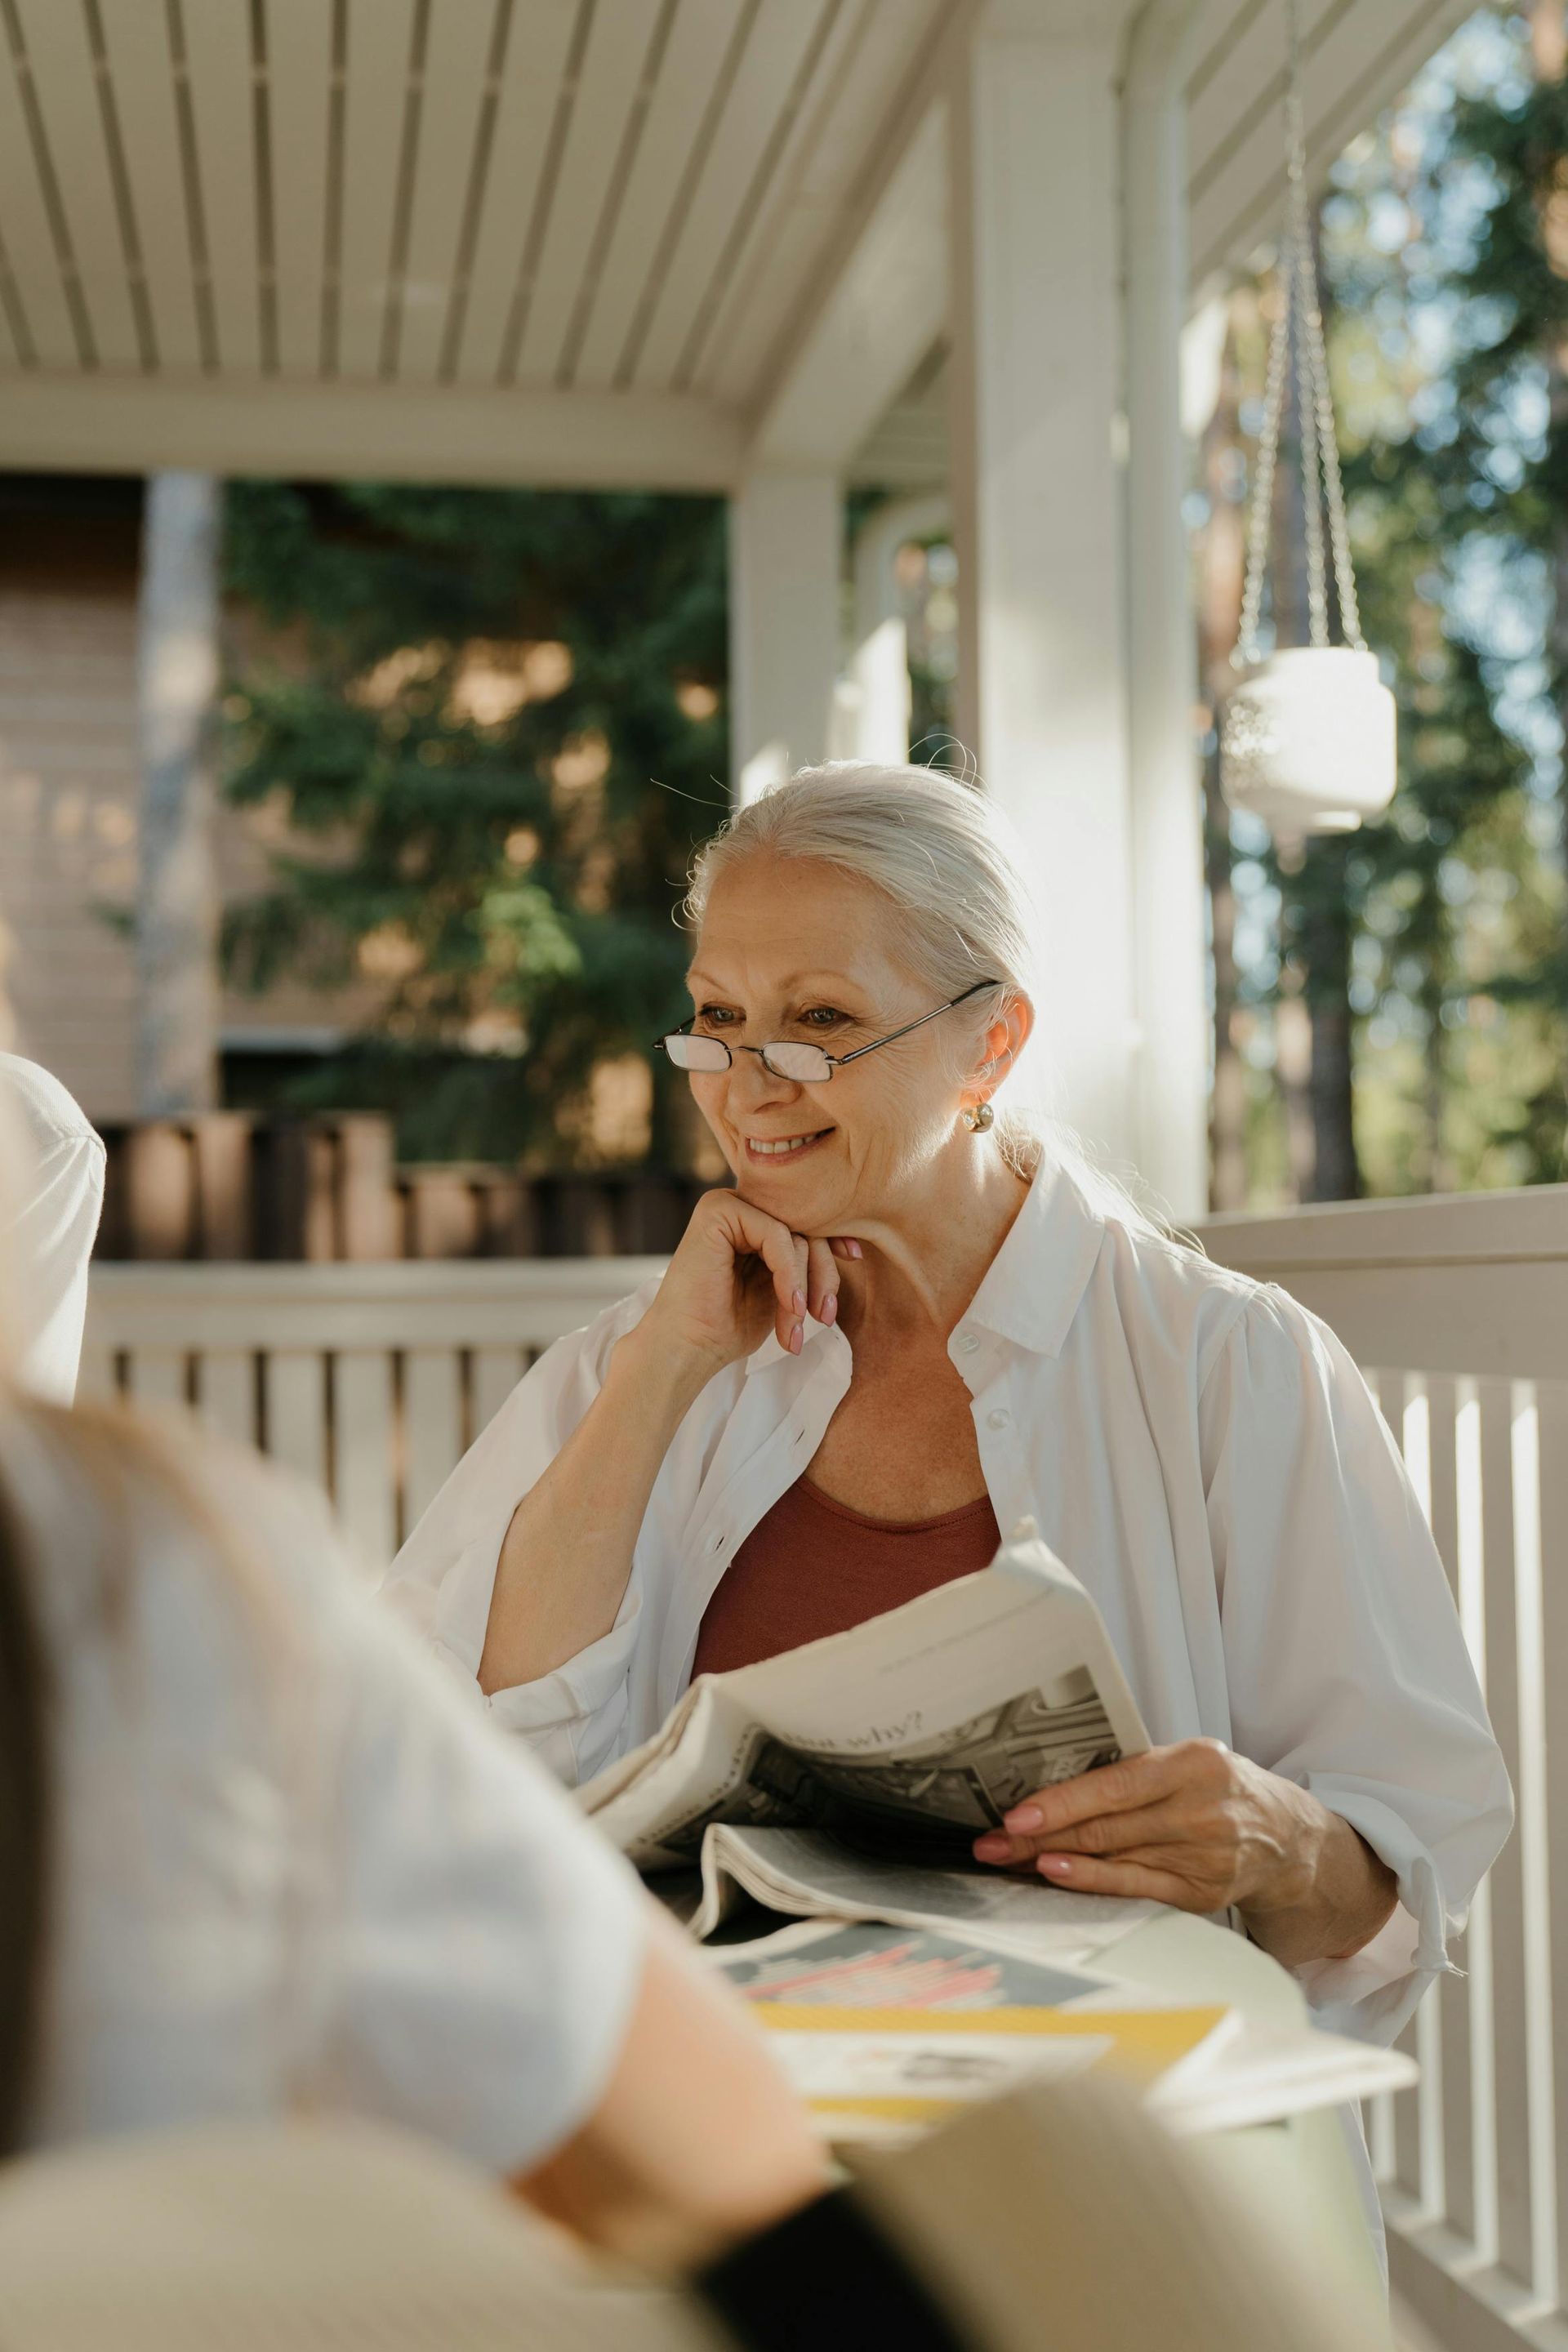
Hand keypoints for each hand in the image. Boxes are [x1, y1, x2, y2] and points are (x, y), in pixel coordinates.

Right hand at [634, 1188, 849, 1382]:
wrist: (687, 1348)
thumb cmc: (729, 1326)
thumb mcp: (781, 1290)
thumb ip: (804, 1263)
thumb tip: (853, 1245)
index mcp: (750, 1220)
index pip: (805, 1222)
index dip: (833, 1240)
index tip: (855, 1258)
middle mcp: (738, 1205)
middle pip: (805, 1227)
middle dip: (823, 1274)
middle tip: (824, 1318)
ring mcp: (726, 1203)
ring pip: (795, 1233)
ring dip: (804, 1286)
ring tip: (795, 1328)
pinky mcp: (718, 1210)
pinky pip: (776, 1235)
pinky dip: (790, 1274)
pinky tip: (790, 1306)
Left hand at [970, 1739, 1325, 1918]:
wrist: (1286, 1836)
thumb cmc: (1222, 1788)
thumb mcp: (1188, 1759)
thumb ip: (1133, 1768)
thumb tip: (1056, 1781)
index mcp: (1194, 1763)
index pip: (1115, 1785)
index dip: (1062, 1802)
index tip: (1017, 1814)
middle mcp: (1201, 1809)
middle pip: (1105, 1826)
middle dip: (1040, 1835)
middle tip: (992, 1841)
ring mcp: (1203, 1855)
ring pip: (1112, 1857)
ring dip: (1052, 1858)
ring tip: (1007, 1859)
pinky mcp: (1200, 1893)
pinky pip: (1133, 1886)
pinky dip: (1091, 1881)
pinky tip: (1056, 1875)